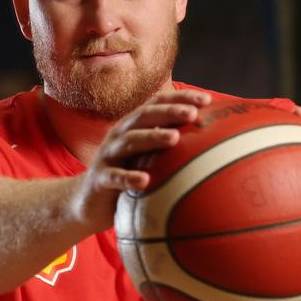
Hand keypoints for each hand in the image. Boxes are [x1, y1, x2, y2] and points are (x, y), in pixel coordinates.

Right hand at [71, 89, 211, 233]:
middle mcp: (120, 135)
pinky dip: (128, 177)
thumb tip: (213, 146)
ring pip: (130, 141)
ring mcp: (108, 156)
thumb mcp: (147, 158)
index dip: (180, 99)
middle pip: (144, 117)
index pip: (158, 105)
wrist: (87, 202)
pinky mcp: (100, 179)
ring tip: (173, 138)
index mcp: (134, 127)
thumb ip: (170, 148)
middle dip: (169, 112)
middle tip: (192, 113)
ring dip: (152, 138)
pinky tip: (145, 181)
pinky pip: (114, 177)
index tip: (207, 99)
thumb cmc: (126, 176)